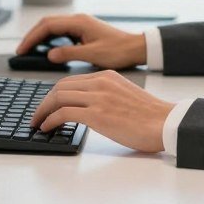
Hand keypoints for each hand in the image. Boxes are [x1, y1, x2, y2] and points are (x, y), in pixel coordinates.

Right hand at [15, 14, 146, 68]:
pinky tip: (47, 50)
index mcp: (79, 22)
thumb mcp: (93, 55)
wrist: (135, 48)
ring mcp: (80, 24)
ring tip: (29, 51)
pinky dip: (50, 39)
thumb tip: (49, 55)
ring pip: (53, 27)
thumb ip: (70, 54)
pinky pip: (61, 32)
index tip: (21, 50)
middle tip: (21, 51)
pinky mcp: (83, 31)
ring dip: (40, 37)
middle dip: (32, 36)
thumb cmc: (118, 51)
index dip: (32, 38)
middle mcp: (78, 20)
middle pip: (47, 24)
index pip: (47, 26)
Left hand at [30, 70, 173, 152]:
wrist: (165, 123)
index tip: (47, 106)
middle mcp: (100, 82)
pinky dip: (50, 120)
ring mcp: (98, 97)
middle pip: (60, 87)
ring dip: (43, 111)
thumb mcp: (124, 95)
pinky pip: (64, 113)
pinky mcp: (97, 114)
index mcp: (107, 76)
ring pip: (58, 97)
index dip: (54, 94)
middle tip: (37, 115)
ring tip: (38, 123)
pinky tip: (47, 128)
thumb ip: (105, 95)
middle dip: (44, 102)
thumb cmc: (149, 116)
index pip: (71, 81)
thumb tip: (87, 109)